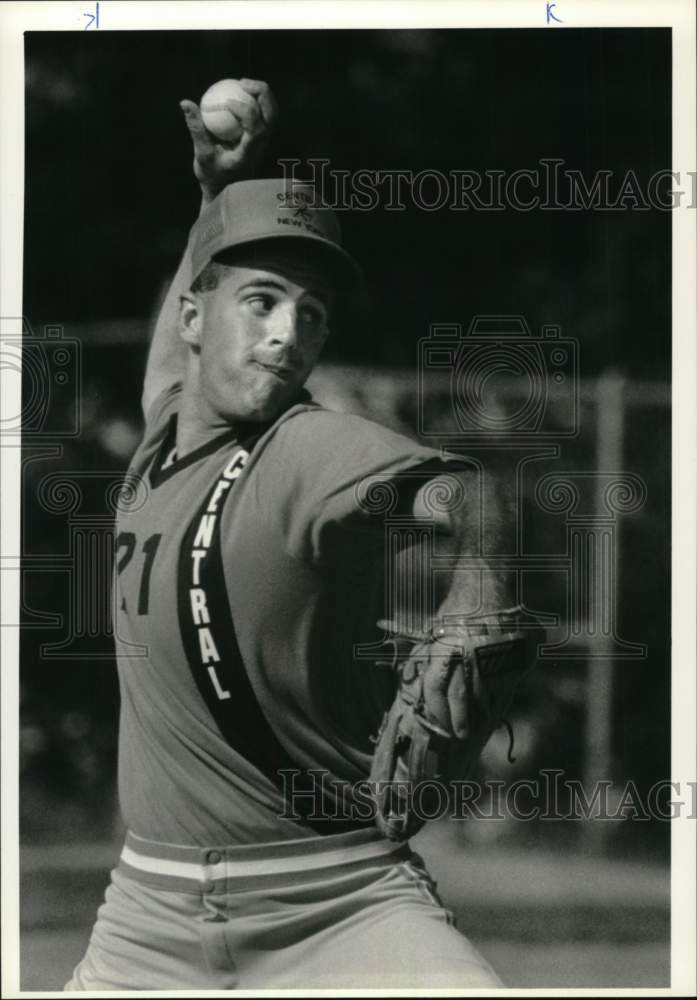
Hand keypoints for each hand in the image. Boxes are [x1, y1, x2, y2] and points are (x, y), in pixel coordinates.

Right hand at [179, 78, 277, 203]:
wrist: (225, 188)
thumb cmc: (211, 173)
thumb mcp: (201, 154)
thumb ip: (196, 128)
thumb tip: (185, 103)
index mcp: (250, 154)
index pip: (256, 128)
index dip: (245, 110)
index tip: (227, 102)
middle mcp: (262, 146)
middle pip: (271, 114)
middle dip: (261, 93)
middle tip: (241, 82)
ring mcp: (265, 140)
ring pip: (272, 111)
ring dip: (261, 93)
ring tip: (241, 83)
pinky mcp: (262, 135)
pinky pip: (264, 112)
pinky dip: (255, 98)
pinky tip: (239, 90)